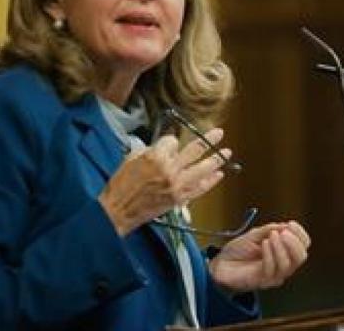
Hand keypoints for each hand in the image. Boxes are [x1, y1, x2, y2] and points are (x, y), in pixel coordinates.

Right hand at [98, 129, 229, 235]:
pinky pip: (200, 188)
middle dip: (209, 140)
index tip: (171, 143)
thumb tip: (165, 147)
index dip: (171, 141)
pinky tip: (218, 175)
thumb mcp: (131, 159)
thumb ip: (151, 150)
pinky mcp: (180, 198)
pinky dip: (210, 181)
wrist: (117, 211)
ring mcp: (177, 184)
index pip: (173, 141)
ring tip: (226, 153)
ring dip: (216, 159)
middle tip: (219, 133)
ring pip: (203, 169)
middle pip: (195, 150)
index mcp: (156, 157)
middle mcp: (170, 169)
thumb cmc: (120, 185)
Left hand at [209, 221, 310, 292]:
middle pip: (301, 257)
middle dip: (294, 243)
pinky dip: (269, 255)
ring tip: (270, 237)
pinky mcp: (263, 281)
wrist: (220, 264)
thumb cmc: (238, 250)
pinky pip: (272, 270)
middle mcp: (283, 265)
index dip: (300, 234)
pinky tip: (263, 244)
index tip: (290, 223)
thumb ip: (270, 229)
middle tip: (282, 233)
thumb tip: (285, 226)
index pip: (303, 246)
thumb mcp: (255, 234)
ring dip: (281, 248)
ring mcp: (274, 275)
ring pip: (288, 265)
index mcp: (284, 252)